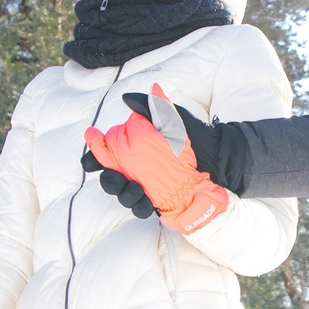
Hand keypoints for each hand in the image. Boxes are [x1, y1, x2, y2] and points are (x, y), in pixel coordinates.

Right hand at [83, 83, 232, 234]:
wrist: (219, 158)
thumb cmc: (194, 136)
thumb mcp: (173, 117)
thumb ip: (152, 106)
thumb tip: (126, 98)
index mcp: (134, 150)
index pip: (104, 155)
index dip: (92, 159)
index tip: (90, 162)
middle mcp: (136, 170)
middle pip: (109, 180)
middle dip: (108, 181)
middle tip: (115, 178)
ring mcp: (146, 187)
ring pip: (123, 197)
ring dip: (124, 196)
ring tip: (136, 191)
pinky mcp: (158, 202)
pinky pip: (141, 210)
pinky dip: (140, 208)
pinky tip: (147, 204)